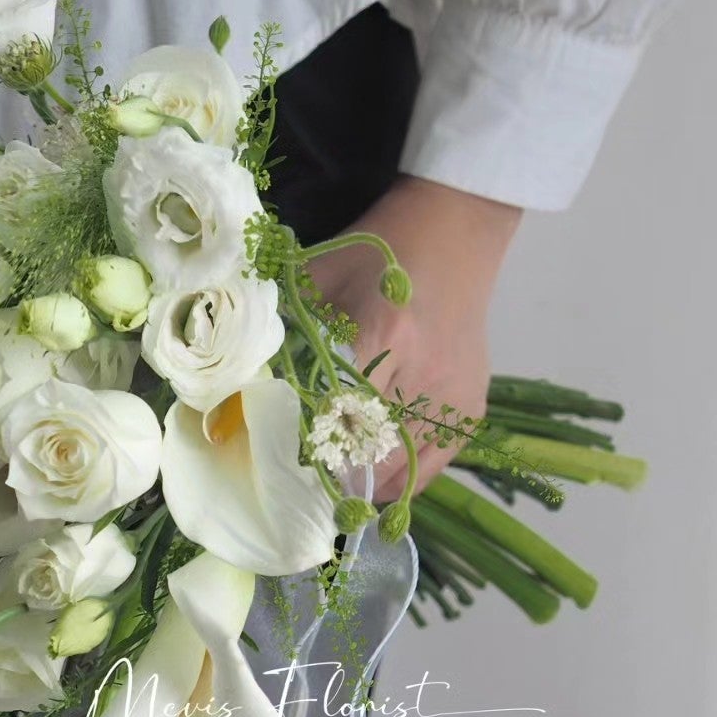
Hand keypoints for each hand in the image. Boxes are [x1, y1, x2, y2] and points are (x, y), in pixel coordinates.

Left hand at [306, 176, 521, 501]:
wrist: (456, 230)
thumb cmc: (378, 252)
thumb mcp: (319, 280)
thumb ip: (285, 331)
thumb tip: (244, 384)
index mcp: (384, 335)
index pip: (336, 415)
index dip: (308, 446)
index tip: (282, 462)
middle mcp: (424, 373)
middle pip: (368, 452)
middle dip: (333, 473)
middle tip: (303, 483)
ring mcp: (453, 394)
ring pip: (402, 468)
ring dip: (365, 484)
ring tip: (336, 486)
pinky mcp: (471, 405)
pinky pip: (434, 466)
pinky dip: (402, 479)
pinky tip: (375, 481)